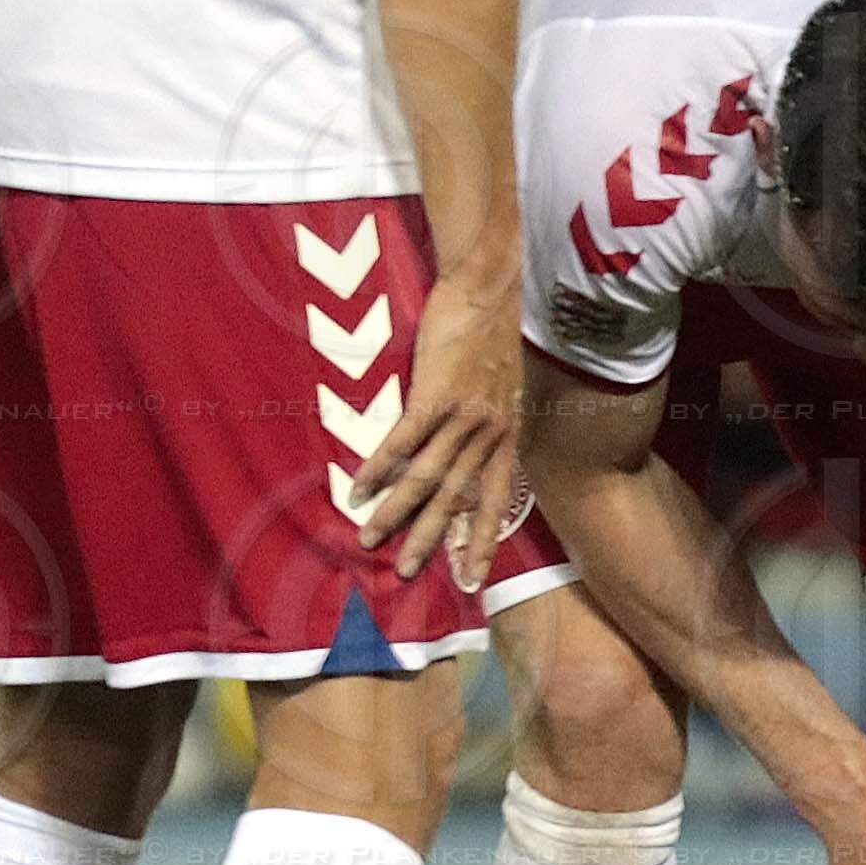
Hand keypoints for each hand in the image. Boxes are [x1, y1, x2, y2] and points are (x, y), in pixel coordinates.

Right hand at [348, 257, 520, 588]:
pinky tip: (358, 489)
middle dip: (431, 539)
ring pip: (426, 477)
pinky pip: (402, 441)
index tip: (472, 578)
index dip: (483, 539)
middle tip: (408, 573)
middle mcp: (490, 432)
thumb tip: (471, 450)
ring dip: (395, 511)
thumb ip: (490, 423)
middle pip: (457, 498)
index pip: (496, 499)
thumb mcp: (505, 387)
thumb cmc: (492, 333)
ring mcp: (464, 415)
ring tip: (369, 538)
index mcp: (507, 434)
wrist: (488, 287)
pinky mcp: (435, 394)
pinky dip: (378, 467)